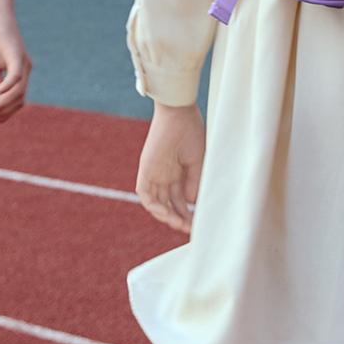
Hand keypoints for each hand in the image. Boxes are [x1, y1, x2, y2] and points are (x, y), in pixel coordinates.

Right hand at [0, 0, 28, 125]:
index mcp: (21, 73)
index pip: (17, 100)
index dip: (5, 114)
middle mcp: (26, 69)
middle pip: (18, 100)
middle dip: (2, 113)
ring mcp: (23, 61)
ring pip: (17, 92)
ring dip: (0, 104)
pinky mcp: (16, 53)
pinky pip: (15, 76)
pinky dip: (6, 89)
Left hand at [136, 103, 203, 232]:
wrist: (179, 114)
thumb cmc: (192, 133)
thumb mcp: (198, 163)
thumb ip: (194, 183)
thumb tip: (190, 204)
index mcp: (179, 173)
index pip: (181, 201)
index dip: (189, 214)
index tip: (199, 224)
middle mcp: (165, 176)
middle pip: (170, 204)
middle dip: (180, 219)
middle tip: (190, 229)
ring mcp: (155, 174)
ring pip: (156, 203)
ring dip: (167, 216)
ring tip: (180, 224)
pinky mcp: (145, 170)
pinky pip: (145, 194)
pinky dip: (153, 206)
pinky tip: (166, 213)